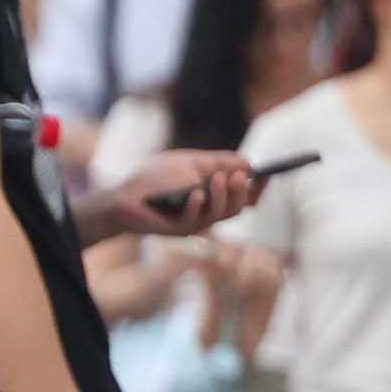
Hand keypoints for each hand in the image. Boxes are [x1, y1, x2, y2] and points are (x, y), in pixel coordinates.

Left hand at [119, 149, 261, 236]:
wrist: (122, 196)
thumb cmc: (155, 178)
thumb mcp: (190, 162)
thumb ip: (217, 162)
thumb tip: (248, 161)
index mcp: (215, 196)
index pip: (244, 195)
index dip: (258, 187)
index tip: (267, 174)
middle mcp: (209, 212)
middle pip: (238, 208)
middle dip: (242, 192)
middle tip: (240, 177)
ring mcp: (194, 222)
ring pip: (220, 215)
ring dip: (222, 197)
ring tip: (219, 178)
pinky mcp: (176, 230)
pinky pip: (193, 221)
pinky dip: (196, 207)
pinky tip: (196, 194)